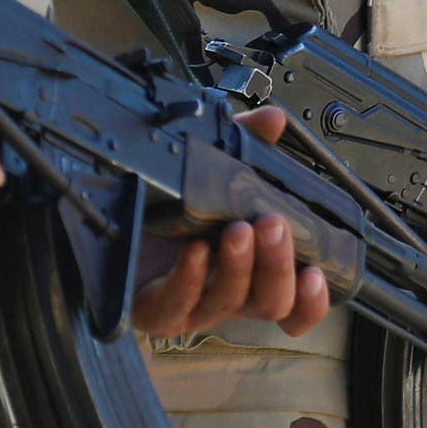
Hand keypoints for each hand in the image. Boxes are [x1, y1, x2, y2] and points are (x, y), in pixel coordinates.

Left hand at [130, 106, 330, 338]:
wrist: (109, 219)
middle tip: (273, 226)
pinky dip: (189, 275)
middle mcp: (225, 293)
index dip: (310, 298)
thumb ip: (245, 145)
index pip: (291, 303)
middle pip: (269, 302)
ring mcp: (191, 304)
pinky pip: (176, 301)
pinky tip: (194, 249)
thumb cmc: (165, 207)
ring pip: (228, 301)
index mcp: (248, 272)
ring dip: (238, 266)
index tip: (317, 273)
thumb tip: (273, 119)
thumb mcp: (211, 169)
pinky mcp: (154, 307)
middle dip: (277, 265)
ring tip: (237, 231)